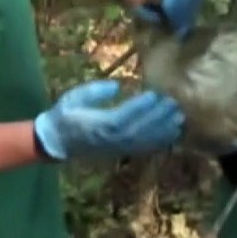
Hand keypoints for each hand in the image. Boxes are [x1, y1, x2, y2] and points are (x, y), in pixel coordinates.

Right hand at [34, 80, 183, 160]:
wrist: (57, 142)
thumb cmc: (65, 116)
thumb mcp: (73, 98)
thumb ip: (94, 92)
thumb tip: (116, 85)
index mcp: (98, 125)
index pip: (122, 117)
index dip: (139, 107)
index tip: (154, 94)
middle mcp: (111, 139)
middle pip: (139, 130)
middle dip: (159, 118)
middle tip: (174, 104)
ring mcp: (117, 148)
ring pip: (145, 141)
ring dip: (164, 130)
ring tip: (179, 118)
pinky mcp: (121, 152)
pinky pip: (144, 149)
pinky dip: (160, 142)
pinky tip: (173, 134)